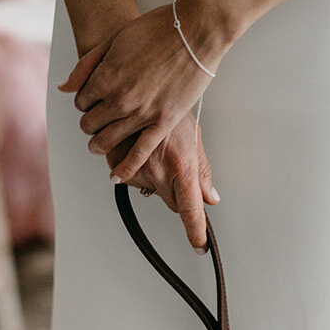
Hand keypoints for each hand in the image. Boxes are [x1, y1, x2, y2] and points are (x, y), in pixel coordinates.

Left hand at [61, 4, 215, 182]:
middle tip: (99, 119)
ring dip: (99, 145)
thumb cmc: (159, 28)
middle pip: (89, 124)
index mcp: (105, 77)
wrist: (198, 29)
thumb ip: (86, 65)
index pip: (80, 102)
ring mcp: (140, 114)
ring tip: (101, 143)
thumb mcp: (114, 38)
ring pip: (105, 142)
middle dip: (91, 122)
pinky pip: (138, 155)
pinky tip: (116, 176)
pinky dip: (124, 168)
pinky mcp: (162, 123)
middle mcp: (119, 99)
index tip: (94, 99)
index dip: (86, 101)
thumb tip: (64, 87)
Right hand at [107, 111, 217, 250]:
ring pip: (148, 189)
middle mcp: (159, 170)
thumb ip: (201, 171)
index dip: (195, 231)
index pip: (190, 208)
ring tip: (154, 149)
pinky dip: (132, 166)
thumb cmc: (170, 102)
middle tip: (175, 164)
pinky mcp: (118, 165)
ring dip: (151, 175)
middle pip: (171, 200)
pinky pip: (128, 177)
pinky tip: (136, 146)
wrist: (140, 82)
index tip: (200, 247)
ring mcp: (137, 169)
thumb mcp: (192, 136)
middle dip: (175, 191)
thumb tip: (211, 197)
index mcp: (182, 163)